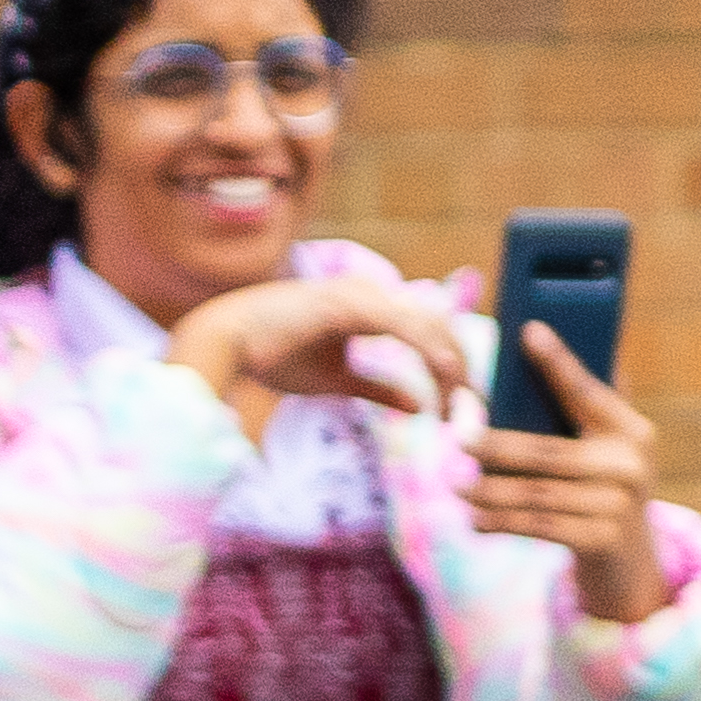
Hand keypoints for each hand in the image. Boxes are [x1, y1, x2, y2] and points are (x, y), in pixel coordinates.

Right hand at [163, 274, 468, 420]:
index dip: (453, 359)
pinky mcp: (350, 306)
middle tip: (475, 404)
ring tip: (461, 403)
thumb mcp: (337, 381)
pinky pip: (404, 329)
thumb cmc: (272, 357)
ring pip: (428, 324)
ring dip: (450, 365)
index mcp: (369, 306)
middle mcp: (370, 293)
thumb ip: (379, 389)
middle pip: (438, 323)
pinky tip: (443, 380)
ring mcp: (361, 295)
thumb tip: (419, 407)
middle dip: (462, 363)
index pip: (428, 327)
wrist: (224, 342)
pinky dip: (428, 354)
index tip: (465, 397)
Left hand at [471, 322, 675, 627]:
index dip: (558, 361)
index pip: (588, 391)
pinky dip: (500, 522)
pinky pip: (538, 526)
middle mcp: (631, 464)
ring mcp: (619, 506)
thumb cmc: (602, 493)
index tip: (528, 331)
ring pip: (536, 493)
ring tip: (456, 486)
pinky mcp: (601, 541)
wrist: (630, 568)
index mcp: (632, 430)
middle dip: (497, 445)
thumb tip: (543, 346)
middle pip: (548, 451)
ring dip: (489, 491)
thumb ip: (585, 409)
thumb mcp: (607, 452)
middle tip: (458, 439)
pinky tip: (474, 520)